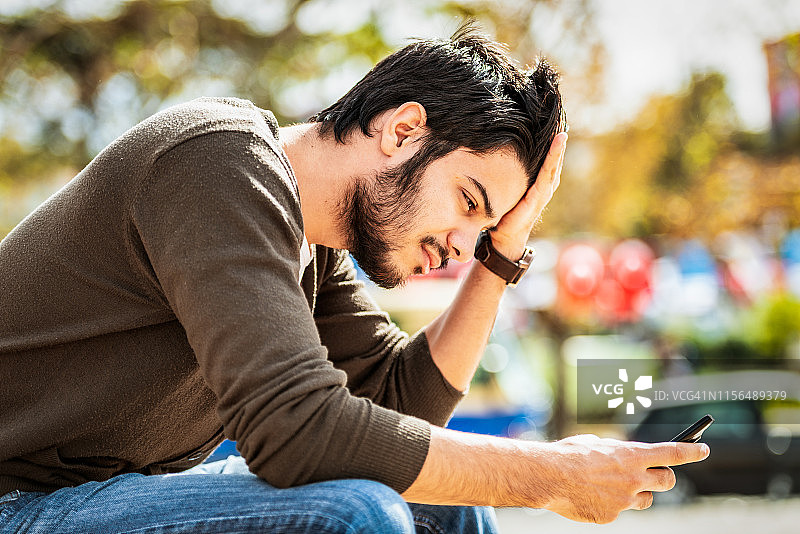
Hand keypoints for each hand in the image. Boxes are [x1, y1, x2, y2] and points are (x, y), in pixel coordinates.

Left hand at [489, 131, 567, 258]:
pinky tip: (558, 141)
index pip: (544, 156)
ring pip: (554, 161)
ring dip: (558, 144)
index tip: (551, 120)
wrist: (505, 237)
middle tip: (560, 115)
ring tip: (562, 126)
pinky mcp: (540, 194)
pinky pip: (548, 170)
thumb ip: (505, 175)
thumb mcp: (505, 189)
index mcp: (536, 181)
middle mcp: (544, 184)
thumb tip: (487, 153)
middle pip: (553, 156)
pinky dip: (554, 155)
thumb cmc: (503, 213)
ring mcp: (544, 189)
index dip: (548, 140)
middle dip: (556, 138)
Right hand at [541, 434, 709, 523]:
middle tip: (654, 475)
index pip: (673, 453)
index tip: (704, 448)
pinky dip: (609, 503)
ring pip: (645, 499)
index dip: (692, 451)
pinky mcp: (612, 516)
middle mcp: (634, 478)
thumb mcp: (596, 444)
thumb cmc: (569, 454)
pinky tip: (591, 496)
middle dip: (664, 477)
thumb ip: (617, 453)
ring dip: (637, 493)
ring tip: (614, 485)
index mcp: (632, 455)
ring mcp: (625, 500)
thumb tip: (624, 460)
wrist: (549, 477)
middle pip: (667, 481)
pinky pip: (619, 510)